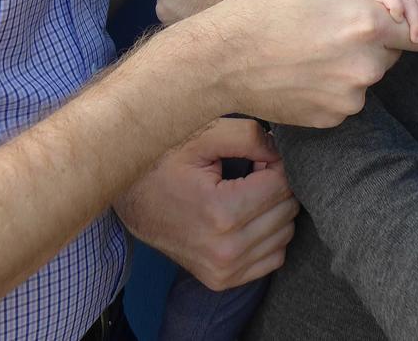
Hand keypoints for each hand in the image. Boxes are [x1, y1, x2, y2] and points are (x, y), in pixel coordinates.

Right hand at [113, 118, 298, 289]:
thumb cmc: (165, 161)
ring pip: (284, 235)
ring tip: (247, 189)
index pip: (281, 185)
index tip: (257, 154)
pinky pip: (273, 258)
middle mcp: (225, 250)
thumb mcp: (203, 136)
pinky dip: (269, 234)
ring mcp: (223, 271)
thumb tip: (280, 151)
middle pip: (286, 210)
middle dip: (276, 183)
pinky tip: (247, 214)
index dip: (275, 162)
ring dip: (275, 208)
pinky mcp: (222, 281)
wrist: (131, 199)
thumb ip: (249, 136)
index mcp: (221, 213)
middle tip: (252, 168)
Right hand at [194, 0, 417, 128]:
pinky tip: (304, 67)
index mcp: (366, 23)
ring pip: (370, 74)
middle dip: (375, 35)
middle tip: (333, 22)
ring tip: (312, 44)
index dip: (406, 15)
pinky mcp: (333, 118)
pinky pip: (348, 96)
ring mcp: (350, 97)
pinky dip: (335, 83)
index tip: (383, 11)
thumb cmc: (263, 6)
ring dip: (354, 60)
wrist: (221, 60)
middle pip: (395, 50)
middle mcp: (366, 65)